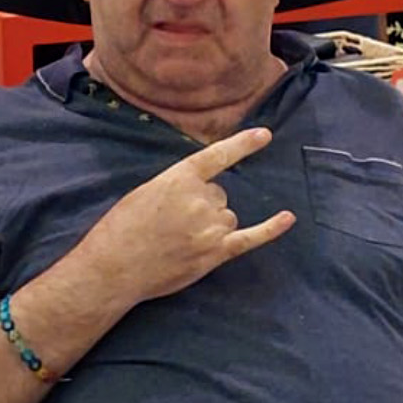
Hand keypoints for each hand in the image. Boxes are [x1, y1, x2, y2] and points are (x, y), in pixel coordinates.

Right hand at [88, 128, 295, 303]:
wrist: (115, 267)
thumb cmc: (122, 229)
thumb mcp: (146, 191)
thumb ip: (178, 186)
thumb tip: (202, 193)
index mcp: (180, 178)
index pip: (218, 155)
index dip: (243, 144)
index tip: (265, 135)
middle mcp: (200, 199)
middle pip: (220, 195)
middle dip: (203, 206)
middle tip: (173, 225)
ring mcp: (210, 227)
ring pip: (228, 217)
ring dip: (212, 226)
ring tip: (180, 241)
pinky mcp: (215, 254)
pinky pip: (250, 238)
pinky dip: (271, 229)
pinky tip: (288, 218)